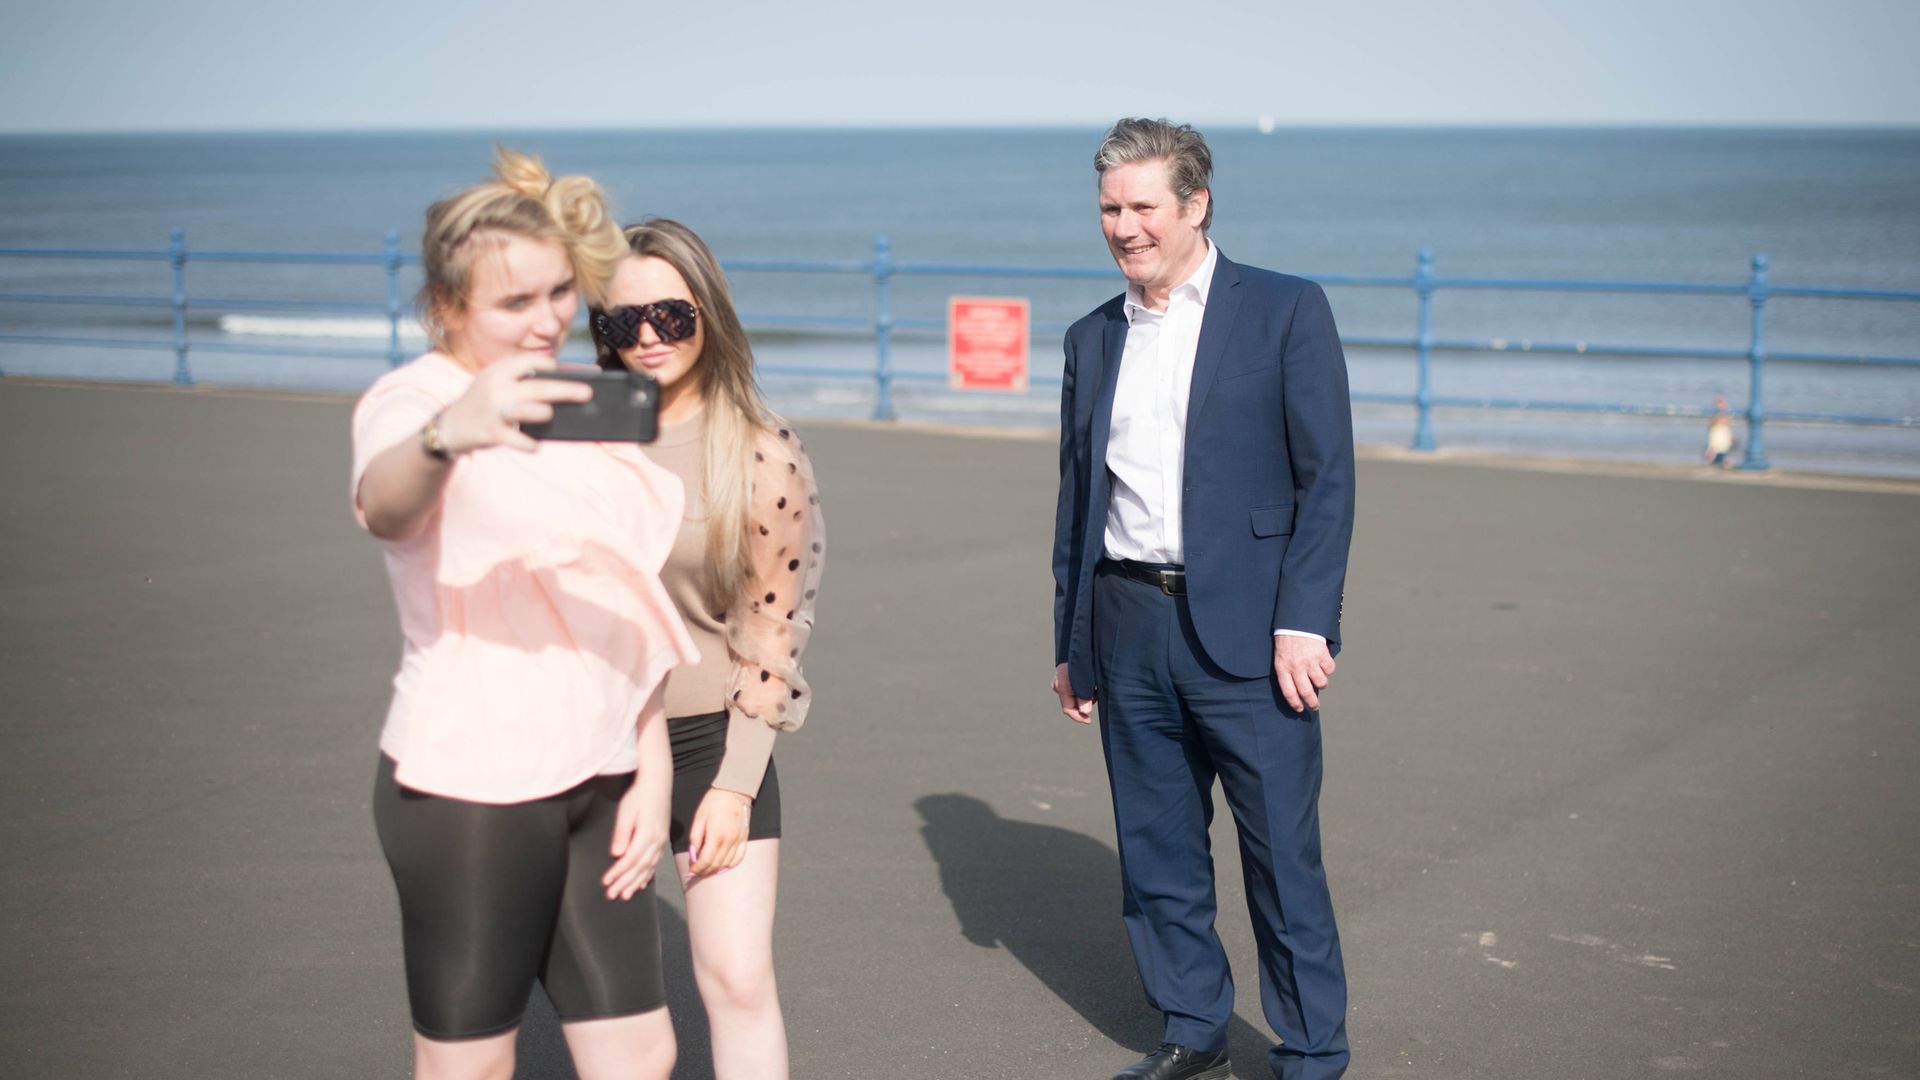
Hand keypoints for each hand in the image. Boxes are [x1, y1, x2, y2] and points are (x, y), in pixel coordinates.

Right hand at [437, 354, 591, 454]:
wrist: (450, 426)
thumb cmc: (485, 401)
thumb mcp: (497, 382)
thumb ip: (526, 378)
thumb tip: (572, 377)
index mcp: (498, 370)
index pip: (530, 361)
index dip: (552, 365)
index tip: (573, 371)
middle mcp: (496, 388)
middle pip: (538, 387)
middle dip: (566, 390)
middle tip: (587, 393)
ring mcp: (494, 411)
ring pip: (529, 411)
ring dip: (544, 414)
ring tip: (548, 414)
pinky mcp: (492, 433)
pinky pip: (520, 440)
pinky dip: (531, 444)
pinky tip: (536, 444)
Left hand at [602, 779, 669, 900]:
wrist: (658, 783)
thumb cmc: (639, 795)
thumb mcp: (626, 811)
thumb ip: (622, 833)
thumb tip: (616, 854)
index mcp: (647, 834)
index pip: (630, 860)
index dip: (618, 873)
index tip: (606, 882)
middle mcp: (657, 841)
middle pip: (639, 867)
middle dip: (625, 883)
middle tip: (612, 895)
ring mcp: (661, 842)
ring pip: (648, 867)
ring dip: (636, 882)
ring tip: (626, 895)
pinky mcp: (662, 840)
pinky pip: (655, 863)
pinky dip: (648, 875)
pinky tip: (642, 883)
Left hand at [687, 788, 753, 875]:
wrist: (734, 790)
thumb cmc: (714, 802)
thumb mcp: (699, 818)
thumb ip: (695, 838)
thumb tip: (694, 854)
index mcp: (716, 835)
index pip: (706, 860)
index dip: (697, 868)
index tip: (691, 871)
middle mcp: (729, 841)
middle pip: (716, 864)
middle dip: (704, 871)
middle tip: (696, 872)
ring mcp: (738, 840)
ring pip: (727, 864)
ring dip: (716, 869)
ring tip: (707, 870)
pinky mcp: (744, 838)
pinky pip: (739, 858)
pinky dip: (731, 865)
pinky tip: (723, 866)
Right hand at [1052, 662, 1095, 724]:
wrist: (1085, 644)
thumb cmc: (1087, 661)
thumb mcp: (1089, 681)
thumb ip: (1086, 698)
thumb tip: (1084, 712)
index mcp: (1062, 684)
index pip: (1068, 709)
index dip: (1079, 717)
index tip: (1089, 721)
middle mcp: (1058, 683)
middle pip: (1070, 703)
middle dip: (1083, 704)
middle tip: (1095, 697)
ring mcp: (1059, 679)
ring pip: (1073, 696)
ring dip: (1085, 696)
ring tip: (1094, 687)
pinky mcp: (1064, 675)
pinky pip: (1073, 688)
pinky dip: (1082, 689)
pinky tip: (1090, 683)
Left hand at [1273, 635, 1335, 711]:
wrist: (1297, 621)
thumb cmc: (1286, 640)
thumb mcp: (1280, 657)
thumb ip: (1286, 671)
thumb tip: (1296, 690)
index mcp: (1283, 667)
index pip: (1289, 692)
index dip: (1295, 704)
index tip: (1300, 709)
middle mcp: (1297, 667)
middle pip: (1306, 692)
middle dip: (1312, 703)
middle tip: (1314, 707)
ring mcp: (1310, 661)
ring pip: (1321, 683)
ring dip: (1321, 684)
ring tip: (1318, 680)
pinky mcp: (1322, 655)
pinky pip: (1329, 670)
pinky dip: (1328, 669)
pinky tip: (1323, 664)